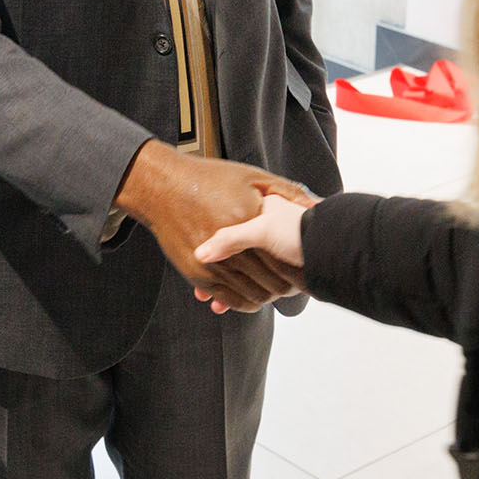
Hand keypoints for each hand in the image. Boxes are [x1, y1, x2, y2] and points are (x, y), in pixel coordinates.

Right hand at [114, 141, 309, 311]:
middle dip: (287, 286)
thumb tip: (315, 205)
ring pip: (254, 296)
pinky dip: (245, 302)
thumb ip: (286, 191)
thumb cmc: (207, 178)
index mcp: (249, 221)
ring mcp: (213, 263)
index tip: (306, 267)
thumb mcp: (252, 176)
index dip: (300, 268)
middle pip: (272, 282)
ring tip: (276, 288)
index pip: (285, 260)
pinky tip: (252, 293)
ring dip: (268, 296)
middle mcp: (231, 245)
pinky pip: (230, 299)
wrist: (163, 187)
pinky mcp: (197, 273)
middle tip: (296, 283)